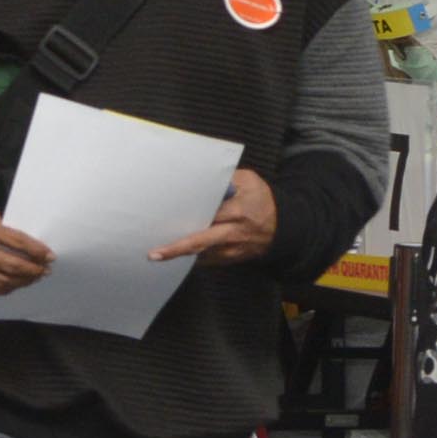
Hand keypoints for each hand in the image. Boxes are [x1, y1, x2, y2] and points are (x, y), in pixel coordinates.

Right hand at [0, 201, 53, 295]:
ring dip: (22, 282)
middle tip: (45, 269)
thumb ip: (3, 227)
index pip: (15, 241)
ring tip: (33, 277)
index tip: (49, 255)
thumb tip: (27, 246)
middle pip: (10, 265)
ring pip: (1, 281)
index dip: (35, 250)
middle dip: (32, 269)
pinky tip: (16, 284)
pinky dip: (5, 289)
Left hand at [150, 167, 281, 267]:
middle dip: (177, 249)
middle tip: (154, 254)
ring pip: (201, 254)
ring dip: (180, 254)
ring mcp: (231, 249)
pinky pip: (206, 260)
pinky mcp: (229, 259)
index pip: (209, 214)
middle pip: (201, 242)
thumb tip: (200, 177)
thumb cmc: (261, 199)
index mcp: (237, 211)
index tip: (169, 219)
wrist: (282, 227)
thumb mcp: (249, 180)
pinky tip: (176, 253)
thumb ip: (226, 178)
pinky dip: (191, 257)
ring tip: (158, 252)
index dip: (189, 216)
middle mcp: (233, 233)